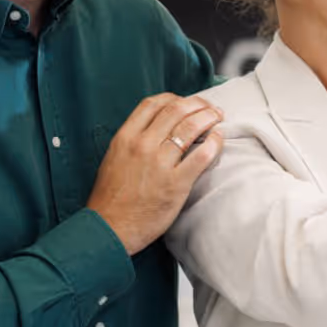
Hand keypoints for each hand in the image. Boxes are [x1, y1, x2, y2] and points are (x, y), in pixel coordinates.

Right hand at [87, 94, 223, 254]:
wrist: (109, 228)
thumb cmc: (111, 198)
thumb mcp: (114, 158)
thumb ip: (133, 141)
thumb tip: (156, 129)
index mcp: (125, 137)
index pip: (153, 104)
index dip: (175, 98)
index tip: (186, 103)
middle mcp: (142, 145)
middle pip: (176, 110)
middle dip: (198, 105)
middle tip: (210, 109)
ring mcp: (159, 163)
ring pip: (190, 127)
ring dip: (208, 118)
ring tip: (217, 118)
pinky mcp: (176, 183)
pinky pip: (201, 156)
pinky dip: (213, 143)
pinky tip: (217, 140)